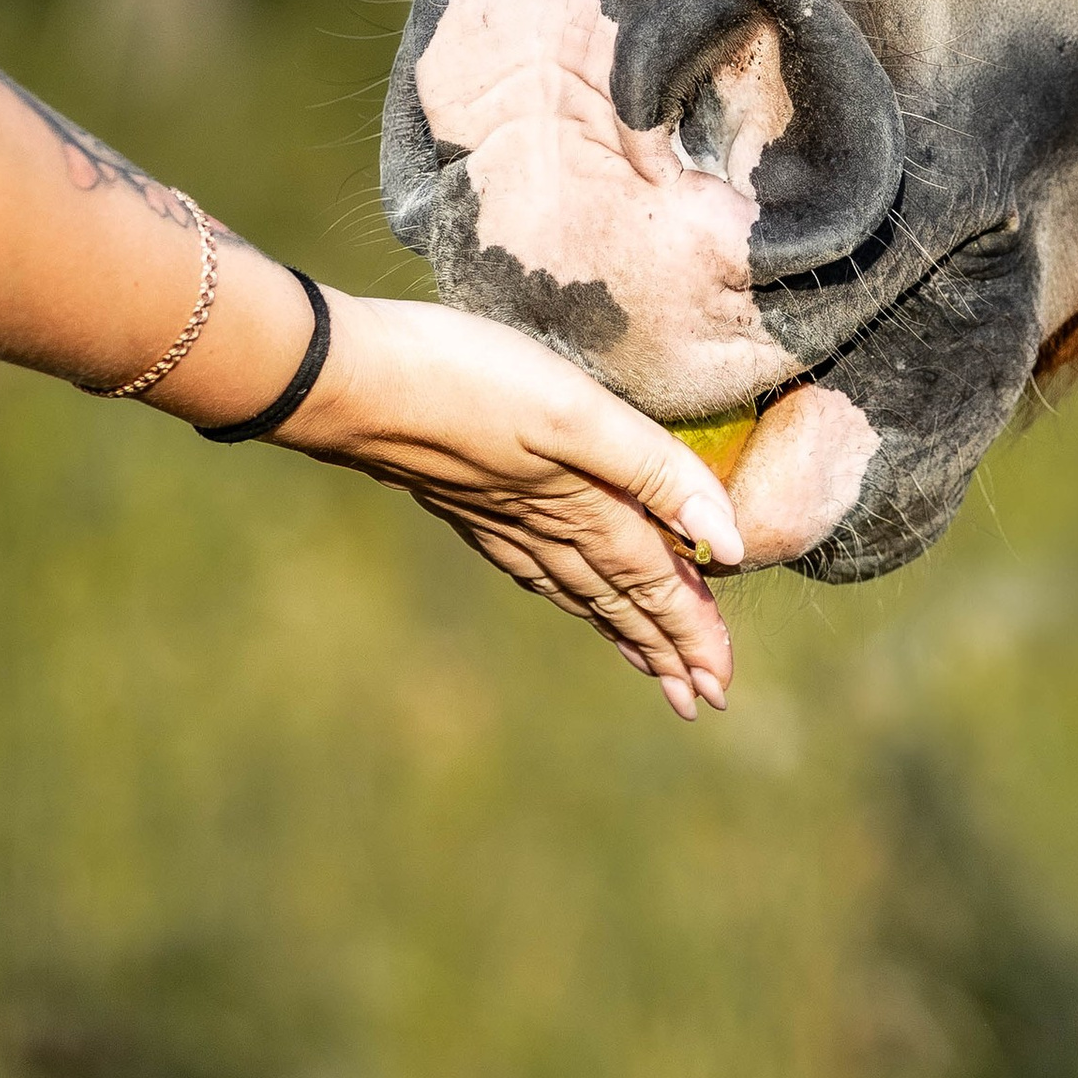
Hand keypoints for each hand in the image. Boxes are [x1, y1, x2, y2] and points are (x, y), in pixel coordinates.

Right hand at [280, 291, 744, 715]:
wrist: (349, 379)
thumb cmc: (467, 382)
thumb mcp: (578, 414)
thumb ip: (654, 473)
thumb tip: (728, 546)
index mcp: (582, 507)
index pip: (653, 581)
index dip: (692, 629)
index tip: (720, 685)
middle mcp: (545, 524)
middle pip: (620, 597)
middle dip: (664, 647)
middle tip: (700, 698)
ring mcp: (501, 516)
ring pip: (578, 587)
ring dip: (620, 626)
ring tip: (649, 665)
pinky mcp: (467, 498)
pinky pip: (534, 566)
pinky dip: (565, 591)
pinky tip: (563, 590)